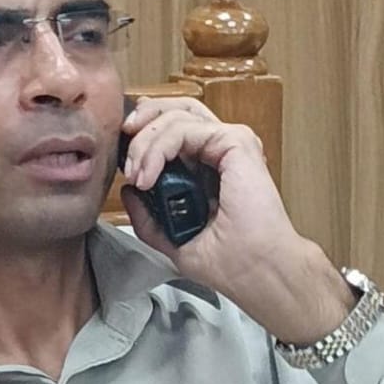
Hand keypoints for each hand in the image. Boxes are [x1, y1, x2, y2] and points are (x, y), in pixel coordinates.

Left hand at [119, 97, 354, 342]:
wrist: (260, 273)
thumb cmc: (232, 264)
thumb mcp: (175, 241)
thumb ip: (150, 219)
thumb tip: (129, 192)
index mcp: (210, 169)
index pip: (174, 131)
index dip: (144, 137)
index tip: (125, 167)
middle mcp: (221, 152)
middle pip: (176, 110)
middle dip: (142, 122)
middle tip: (124, 153)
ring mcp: (229, 144)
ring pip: (176, 114)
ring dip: (144, 141)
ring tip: (137, 175)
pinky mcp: (235, 143)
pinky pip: (184, 128)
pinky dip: (158, 147)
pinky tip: (148, 175)